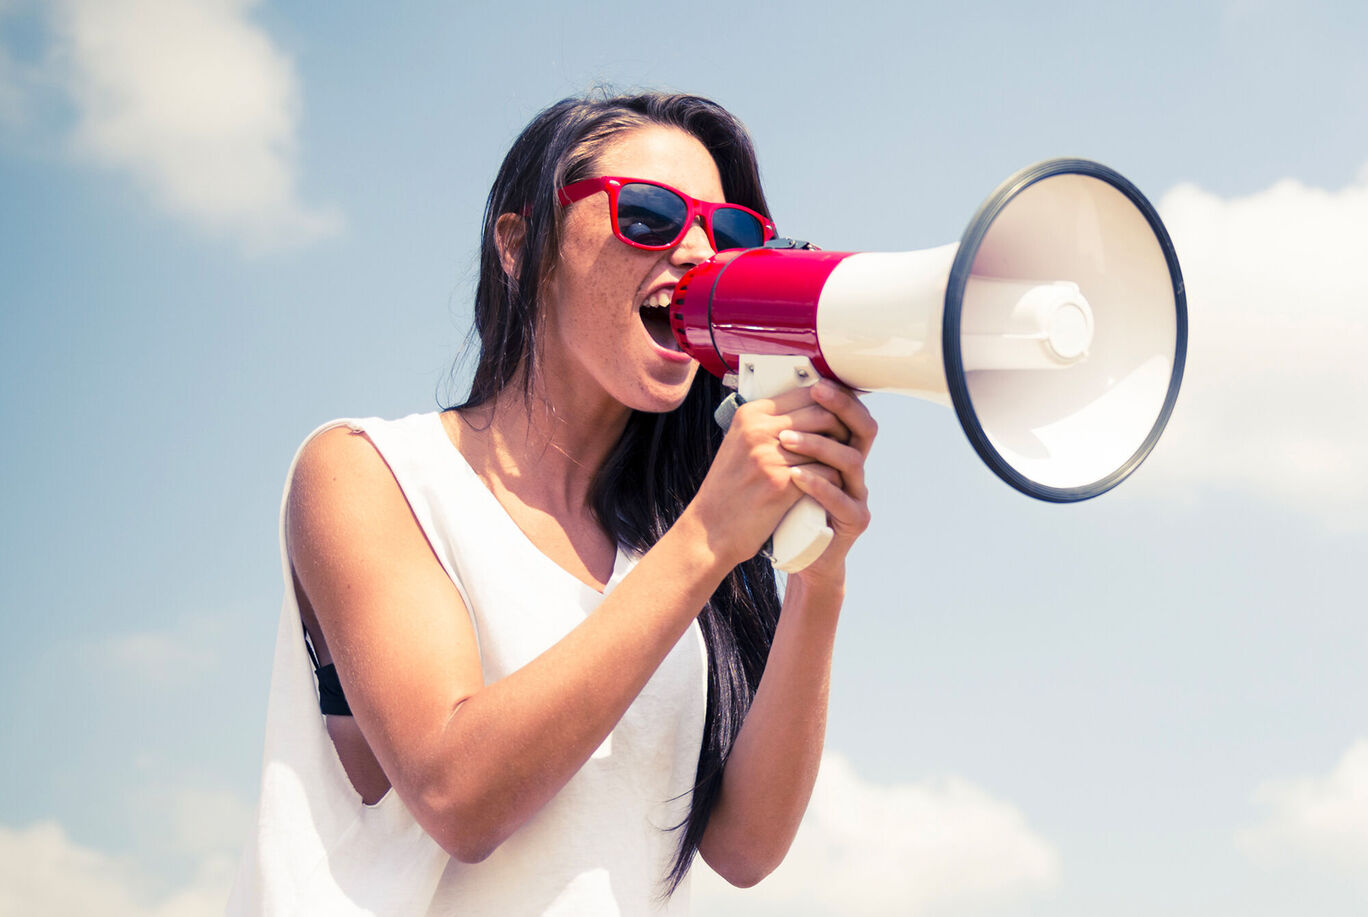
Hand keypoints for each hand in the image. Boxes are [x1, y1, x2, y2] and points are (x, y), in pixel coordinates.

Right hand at [685, 380, 875, 575]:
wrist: (711, 529)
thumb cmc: (728, 489)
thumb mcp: (740, 444)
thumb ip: (768, 425)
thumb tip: (807, 410)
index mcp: (750, 415)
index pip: (805, 393)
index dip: (830, 404)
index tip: (841, 416)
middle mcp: (759, 430)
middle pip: (821, 413)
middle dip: (841, 427)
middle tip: (848, 441)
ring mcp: (769, 457)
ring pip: (827, 443)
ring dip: (841, 454)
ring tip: (844, 463)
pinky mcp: (780, 485)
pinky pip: (825, 472)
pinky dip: (834, 479)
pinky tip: (834, 485)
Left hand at [773, 380, 876, 587]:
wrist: (799, 554)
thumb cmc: (788, 508)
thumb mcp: (785, 466)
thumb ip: (787, 439)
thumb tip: (766, 400)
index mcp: (841, 451)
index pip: (850, 414)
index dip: (837, 395)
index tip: (813, 381)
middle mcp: (855, 470)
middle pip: (863, 429)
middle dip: (839, 408)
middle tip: (815, 395)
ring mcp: (858, 494)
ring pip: (852, 460)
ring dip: (819, 445)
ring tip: (786, 440)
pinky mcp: (854, 520)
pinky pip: (842, 499)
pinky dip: (818, 485)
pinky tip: (796, 477)